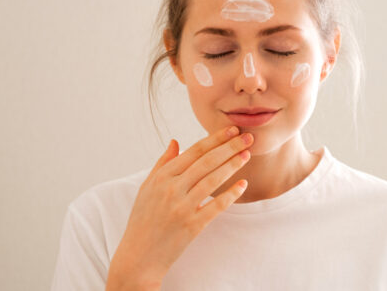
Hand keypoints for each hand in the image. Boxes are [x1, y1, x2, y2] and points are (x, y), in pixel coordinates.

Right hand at [105, 125, 252, 288]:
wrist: (139, 256)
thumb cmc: (143, 219)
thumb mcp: (147, 187)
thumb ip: (162, 163)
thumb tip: (176, 142)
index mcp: (161, 176)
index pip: (194, 151)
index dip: (215, 138)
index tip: (231, 129)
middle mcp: (171, 189)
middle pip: (207, 161)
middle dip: (229, 147)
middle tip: (247, 137)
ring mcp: (182, 207)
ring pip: (213, 180)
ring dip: (232, 165)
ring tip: (246, 155)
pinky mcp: (192, 225)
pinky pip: (216, 206)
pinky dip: (231, 194)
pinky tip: (243, 184)